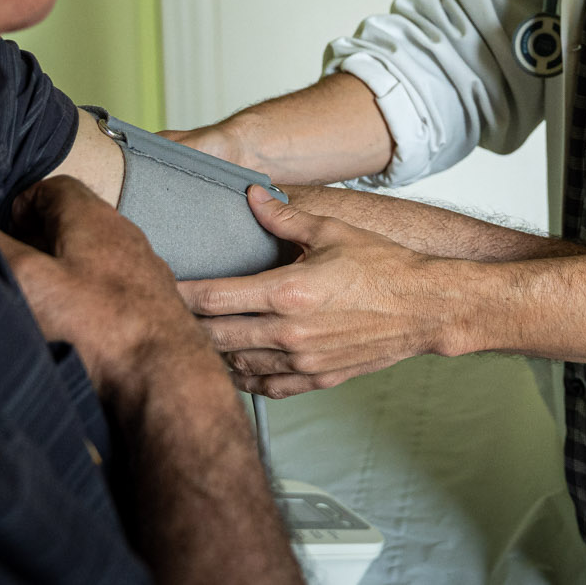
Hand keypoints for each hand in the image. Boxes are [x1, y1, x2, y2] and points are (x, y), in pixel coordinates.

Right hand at [0, 175, 230, 417]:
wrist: (165, 380)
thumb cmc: (99, 326)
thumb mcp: (29, 280)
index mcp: (95, 218)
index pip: (53, 187)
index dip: (19, 206)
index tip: (1, 236)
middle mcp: (126, 238)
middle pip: (71, 225)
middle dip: (36, 245)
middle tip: (12, 274)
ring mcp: (143, 275)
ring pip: (90, 262)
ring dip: (60, 279)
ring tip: (37, 310)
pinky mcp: (151, 311)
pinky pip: (109, 296)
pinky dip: (85, 307)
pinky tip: (73, 336)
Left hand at [180, 186, 446, 396]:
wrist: (424, 307)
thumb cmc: (384, 267)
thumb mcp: (333, 232)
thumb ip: (285, 219)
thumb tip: (254, 196)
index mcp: (289, 292)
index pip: (214, 298)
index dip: (179, 293)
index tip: (161, 286)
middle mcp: (290, 332)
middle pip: (214, 336)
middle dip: (186, 326)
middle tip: (166, 314)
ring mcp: (303, 361)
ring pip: (235, 365)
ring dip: (211, 353)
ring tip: (195, 338)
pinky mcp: (317, 378)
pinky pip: (266, 387)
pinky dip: (243, 377)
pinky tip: (234, 364)